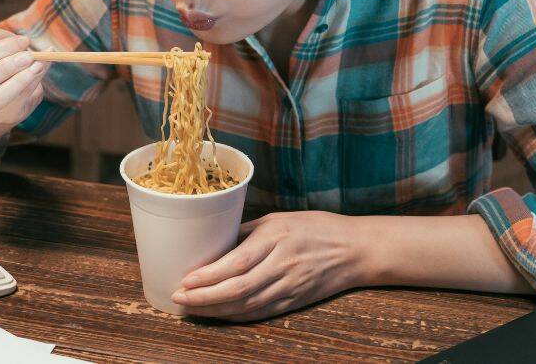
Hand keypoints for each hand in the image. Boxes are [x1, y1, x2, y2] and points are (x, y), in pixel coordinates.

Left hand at [171, 211, 362, 321]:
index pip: (237, 263)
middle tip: (180, 297)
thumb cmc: (315, 227)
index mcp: (277, 237)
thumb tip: (214, 243)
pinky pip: (261, 313)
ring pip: (247, 306)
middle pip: (238, 289)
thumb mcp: (278, 219)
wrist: (354, 250)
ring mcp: (290, 286)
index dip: (209, 276)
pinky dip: (237, 316)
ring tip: (192, 308)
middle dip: (205, 297)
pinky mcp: (295, 301)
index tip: (186, 279)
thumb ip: (246, 232)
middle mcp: (283, 264)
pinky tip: (219, 314)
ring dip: (216, 310)